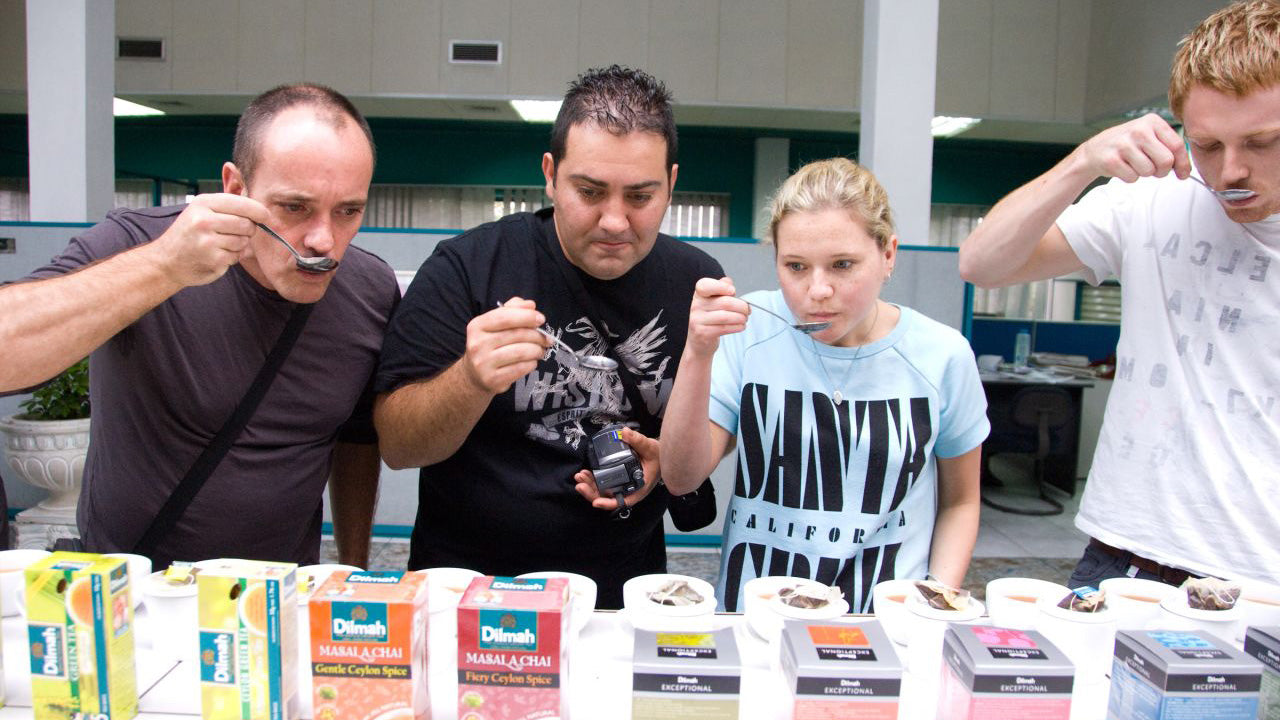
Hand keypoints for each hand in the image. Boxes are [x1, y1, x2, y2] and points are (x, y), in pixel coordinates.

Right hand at [149, 193, 269, 286]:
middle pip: (246, 224)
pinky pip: (237, 256)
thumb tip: (261, 210)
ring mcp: (207, 240)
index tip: (266, 216)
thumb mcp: (202, 211)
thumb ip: (228, 207)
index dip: (259, 211)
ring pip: (243, 241)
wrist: (166, 260)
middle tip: (234, 233)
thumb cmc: (190, 233)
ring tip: (220, 244)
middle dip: (247, 230)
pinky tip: (217, 255)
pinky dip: (232, 257)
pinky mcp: (212, 258)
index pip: (242, 204)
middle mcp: (204, 220)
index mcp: (204, 203)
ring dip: (238, 245)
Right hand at [461, 297, 551, 394]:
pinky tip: (532, 361)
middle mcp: (477, 344)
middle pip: (516, 334)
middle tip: (547, 339)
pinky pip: (521, 368)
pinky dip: (532, 363)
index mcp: (477, 326)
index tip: (541, 319)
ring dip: (537, 350)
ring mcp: (483, 363)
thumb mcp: (496, 324)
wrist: (475, 376)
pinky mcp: (493, 379)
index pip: (504, 316)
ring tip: (540, 350)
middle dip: (537, 336)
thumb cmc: (490, 345)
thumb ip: (512, 310)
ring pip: (521, 352)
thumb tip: (530, 305)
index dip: (526, 316)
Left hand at [574, 427, 660, 511]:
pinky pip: (601, 483)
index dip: (609, 503)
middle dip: (591, 493)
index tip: (596, 502)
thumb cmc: (657, 456)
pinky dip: (592, 480)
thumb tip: (624, 432)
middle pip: (607, 498)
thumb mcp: (651, 448)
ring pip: (602, 491)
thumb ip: (638, 441)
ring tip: (579, 476)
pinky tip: (584, 473)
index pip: (623, 501)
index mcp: (638, 488)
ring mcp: (620, 485)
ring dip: (589, 486)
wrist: (658, 455)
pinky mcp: (615, 479)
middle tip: (580, 483)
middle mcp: (628, 490)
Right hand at [686, 276, 748, 357]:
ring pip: (726, 316)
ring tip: (744, 319)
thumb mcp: (714, 300)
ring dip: (741, 318)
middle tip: (747, 310)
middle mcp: (696, 306)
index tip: (732, 291)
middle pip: (725, 302)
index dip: (721, 286)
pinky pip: (725, 328)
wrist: (698, 341)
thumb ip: (722, 288)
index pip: (705, 285)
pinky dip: (737, 327)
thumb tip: (729, 283)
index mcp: (699, 295)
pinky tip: (740, 326)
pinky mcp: (702, 333)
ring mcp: (697, 320)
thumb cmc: (710, 319)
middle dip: (742, 307)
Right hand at [1075, 113, 1189, 182]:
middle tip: (1154, 170)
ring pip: (1149, 171)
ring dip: (1143, 173)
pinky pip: (1132, 178)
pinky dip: (1129, 177)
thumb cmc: (1127, 144)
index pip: (1177, 145)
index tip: (1183, 173)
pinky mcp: (1111, 160)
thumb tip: (1185, 170)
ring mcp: (1123, 144)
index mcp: (1152, 122)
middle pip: (1166, 161)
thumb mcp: (1150, 136)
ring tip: (1134, 164)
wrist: (1095, 150)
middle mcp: (1138, 130)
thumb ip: (1169, 147)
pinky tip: (1123, 166)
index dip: (1183, 163)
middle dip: (1162, 171)